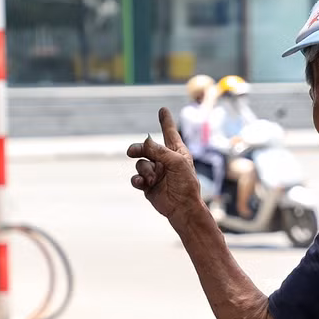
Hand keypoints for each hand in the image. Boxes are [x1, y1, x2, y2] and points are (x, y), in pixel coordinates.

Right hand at [127, 107, 202, 223]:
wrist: (182, 208)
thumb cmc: (186, 184)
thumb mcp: (176, 162)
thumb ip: (160, 150)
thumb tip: (144, 141)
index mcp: (176, 153)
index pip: (169, 133)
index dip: (165, 121)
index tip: (162, 110)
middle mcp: (165, 161)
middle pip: (146, 148)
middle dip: (139, 149)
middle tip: (132, 151)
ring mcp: (156, 173)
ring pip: (140, 163)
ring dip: (144, 170)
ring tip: (152, 179)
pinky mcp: (148, 185)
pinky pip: (136, 178)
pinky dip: (137, 180)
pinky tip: (143, 183)